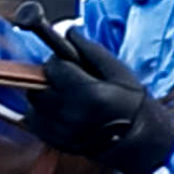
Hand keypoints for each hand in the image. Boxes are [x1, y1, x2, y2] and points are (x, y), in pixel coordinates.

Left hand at [27, 30, 173, 173]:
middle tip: (64, 79)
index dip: (58, 61)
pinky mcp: (56, 142)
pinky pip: (34, 122)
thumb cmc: (131, 102)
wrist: (139, 141)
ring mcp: (62, 131)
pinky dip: (42, 113)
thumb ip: (91, 50)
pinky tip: (60, 110)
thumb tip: (68, 31)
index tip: (67, 63)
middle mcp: (73, 114)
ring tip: (64, 95)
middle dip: (48, 77)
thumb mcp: (118, 71)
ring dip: (43, 95)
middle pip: (38, 85)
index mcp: (90, 94)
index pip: (54, 67)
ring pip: (34, 104)